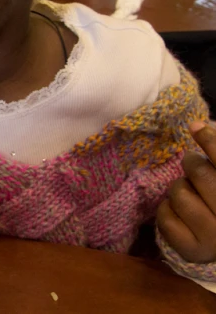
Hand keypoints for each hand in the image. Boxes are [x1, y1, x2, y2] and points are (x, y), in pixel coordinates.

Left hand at [157, 121, 215, 262]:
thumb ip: (215, 153)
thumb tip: (196, 124)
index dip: (210, 140)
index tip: (195, 127)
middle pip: (201, 174)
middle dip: (192, 165)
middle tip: (193, 167)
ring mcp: (214, 238)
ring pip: (179, 193)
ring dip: (179, 188)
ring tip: (190, 194)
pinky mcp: (191, 249)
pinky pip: (165, 216)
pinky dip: (166, 209)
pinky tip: (179, 212)